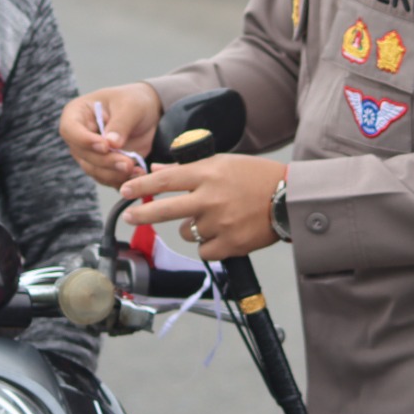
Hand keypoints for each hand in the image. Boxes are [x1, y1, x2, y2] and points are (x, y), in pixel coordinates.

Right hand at [60, 83, 162, 187]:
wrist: (146, 114)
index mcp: (76, 113)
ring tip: (136, 170)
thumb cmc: (133, 101)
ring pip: (93, 170)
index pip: (70, 130)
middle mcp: (78, 136)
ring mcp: (88, 153)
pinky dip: (121, 179)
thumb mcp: (130, 106)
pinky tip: (137, 175)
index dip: (84, 141)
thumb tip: (111, 144)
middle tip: (127, 163)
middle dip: (105, 161)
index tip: (105, 146)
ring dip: (114, 174)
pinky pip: (106, 178)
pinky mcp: (102, 166)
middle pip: (82, 154)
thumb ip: (120, 124)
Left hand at [120, 154, 286, 260]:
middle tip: (128, 215)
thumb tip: (157, 169)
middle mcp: (211, 198)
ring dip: (192, 228)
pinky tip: (223, 233)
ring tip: (213, 218)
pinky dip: (209, 244)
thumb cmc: (255, 176)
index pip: (166, 179)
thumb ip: (187, 168)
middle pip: (166, 209)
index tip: (124, 190)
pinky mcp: (231, 244)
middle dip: (142, 213)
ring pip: (188, 232)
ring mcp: (220, 222)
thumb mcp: (222, 163)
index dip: (141, 185)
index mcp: (208, 173)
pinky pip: (204, 250)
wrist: (290, 198)